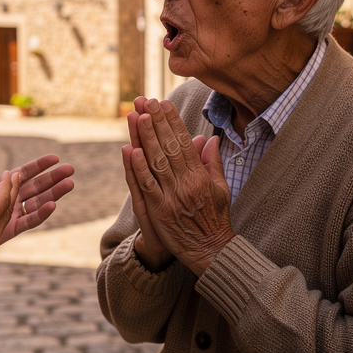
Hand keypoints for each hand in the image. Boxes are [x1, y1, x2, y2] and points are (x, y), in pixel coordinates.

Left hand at [0, 138, 73, 242]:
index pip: (23, 174)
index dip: (39, 165)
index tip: (55, 157)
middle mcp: (6, 202)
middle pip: (34, 187)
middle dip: (52, 178)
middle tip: (70, 168)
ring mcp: (8, 217)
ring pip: (35, 203)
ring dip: (52, 193)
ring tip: (70, 183)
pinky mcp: (7, 231)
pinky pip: (26, 222)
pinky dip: (40, 214)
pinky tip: (52, 205)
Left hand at [125, 97, 232, 275]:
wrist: (210, 252)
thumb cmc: (216, 219)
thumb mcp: (221, 189)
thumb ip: (214, 163)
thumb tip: (210, 138)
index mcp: (200, 176)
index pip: (184, 143)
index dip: (173, 122)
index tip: (165, 103)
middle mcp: (186, 183)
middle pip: (168, 147)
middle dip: (157, 122)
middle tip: (147, 100)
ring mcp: (171, 197)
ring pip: (156, 162)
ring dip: (146, 138)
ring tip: (138, 115)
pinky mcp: (159, 211)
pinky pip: (146, 186)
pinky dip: (138, 168)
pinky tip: (131, 150)